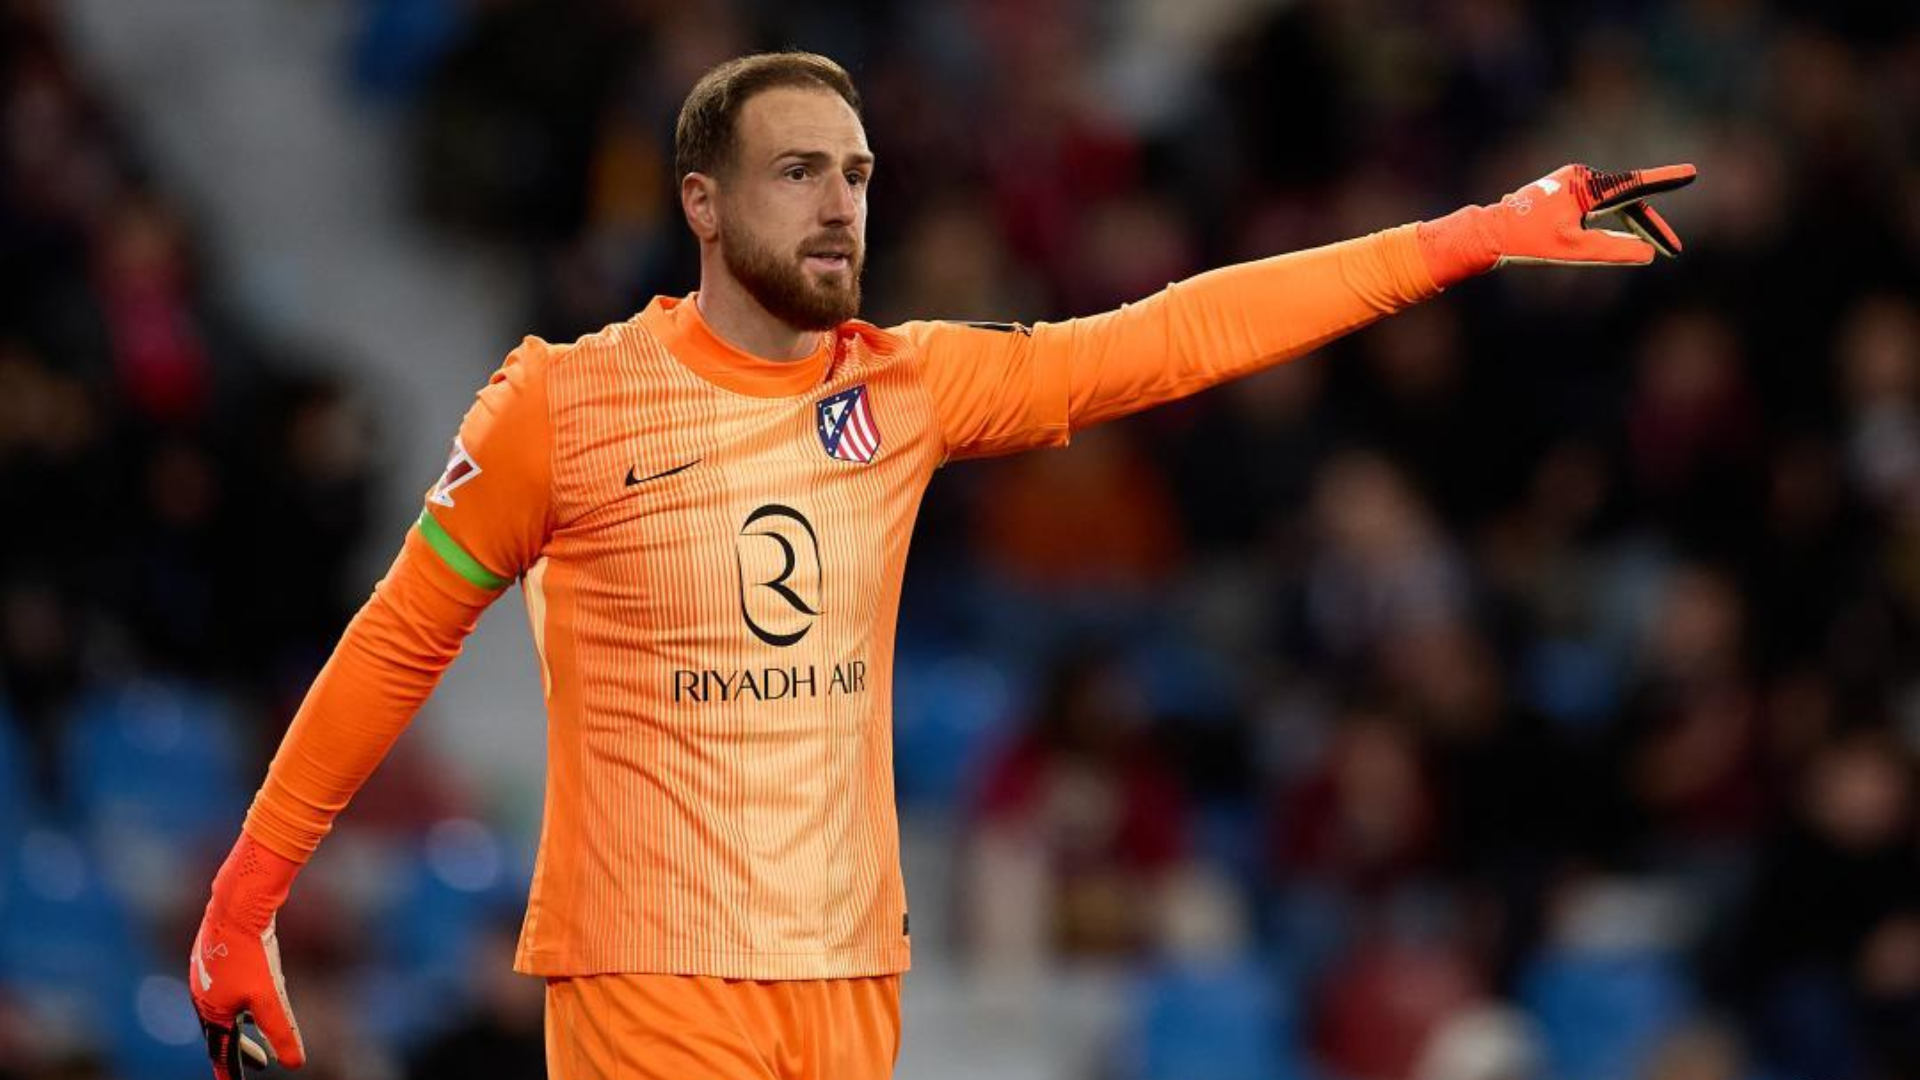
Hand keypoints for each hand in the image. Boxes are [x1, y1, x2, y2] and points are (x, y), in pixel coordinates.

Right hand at [189, 834, 306, 1076]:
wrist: (238, 903)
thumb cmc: (251, 952)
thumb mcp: (270, 996)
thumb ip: (281, 1031)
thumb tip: (295, 1064)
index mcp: (211, 1011)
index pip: (221, 1050)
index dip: (230, 1070)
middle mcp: (203, 995)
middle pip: (223, 1031)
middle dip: (243, 1049)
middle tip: (262, 1063)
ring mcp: (206, 973)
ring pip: (224, 1006)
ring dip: (241, 1022)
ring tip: (257, 1028)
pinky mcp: (215, 953)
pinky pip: (227, 984)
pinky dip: (239, 997)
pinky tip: (253, 987)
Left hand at [1417, 163, 1697, 285]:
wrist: (1491, 233)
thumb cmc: (1530, 242)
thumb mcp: (1576, 251)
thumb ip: (1614, 251)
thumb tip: (1648, 253)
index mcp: (1587, 187)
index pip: (1635, 185)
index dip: (1666, 179)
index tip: (1693, 172)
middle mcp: (1583, 176)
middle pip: (1628, 201)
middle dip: (1650, 225)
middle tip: (1675, 249)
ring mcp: (1573, 180)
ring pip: (1614, 203)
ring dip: (1632, 223)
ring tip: (1656, 245)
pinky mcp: (1565, 188)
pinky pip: (1599, 203)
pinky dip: (1613, 219)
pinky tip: (1624, 233)